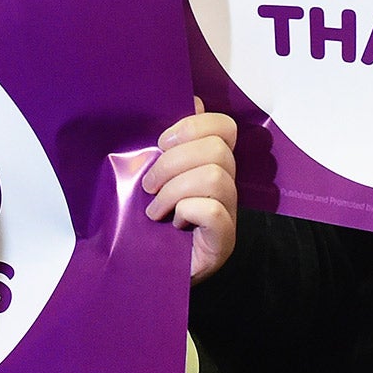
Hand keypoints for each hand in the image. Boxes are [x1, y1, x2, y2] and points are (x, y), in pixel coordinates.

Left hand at [141, 98, 236, 281]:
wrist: (143, 271)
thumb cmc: (145, 221)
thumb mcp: (148, 175)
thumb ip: (163, 143)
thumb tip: (185, 101)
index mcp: (209, 163)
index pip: (223, 126)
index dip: (193, 125)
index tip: (162, 141)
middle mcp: (225, 185)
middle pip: (217, 149)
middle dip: (173, 162)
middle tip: (149, 185)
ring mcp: (229, 213)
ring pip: (215, 178)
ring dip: (175, 190)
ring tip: (155, 209)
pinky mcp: (223, 241)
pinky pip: (214, 212)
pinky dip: (187, 211)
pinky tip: (171, 224)